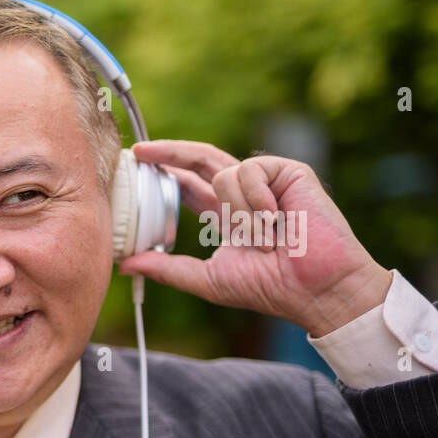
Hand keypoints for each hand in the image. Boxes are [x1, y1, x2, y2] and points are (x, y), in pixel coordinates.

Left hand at [116, 139, 391, 337]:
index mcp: (225, 216)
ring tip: (262, 238)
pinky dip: (255, 197)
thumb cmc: (269, 287)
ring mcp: (267, 182)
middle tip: (139, 151)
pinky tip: (275, 218)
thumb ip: (166, 268)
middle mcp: (244, 195)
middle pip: (200, 160)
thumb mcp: (206, 279)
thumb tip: (123, 264)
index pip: (188, 186)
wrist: (314, 287)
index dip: (164, 174)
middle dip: (169, 152)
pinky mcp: (289, 172)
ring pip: (223, 173)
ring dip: (235, 210)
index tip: (136, 165)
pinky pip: (249, 170)